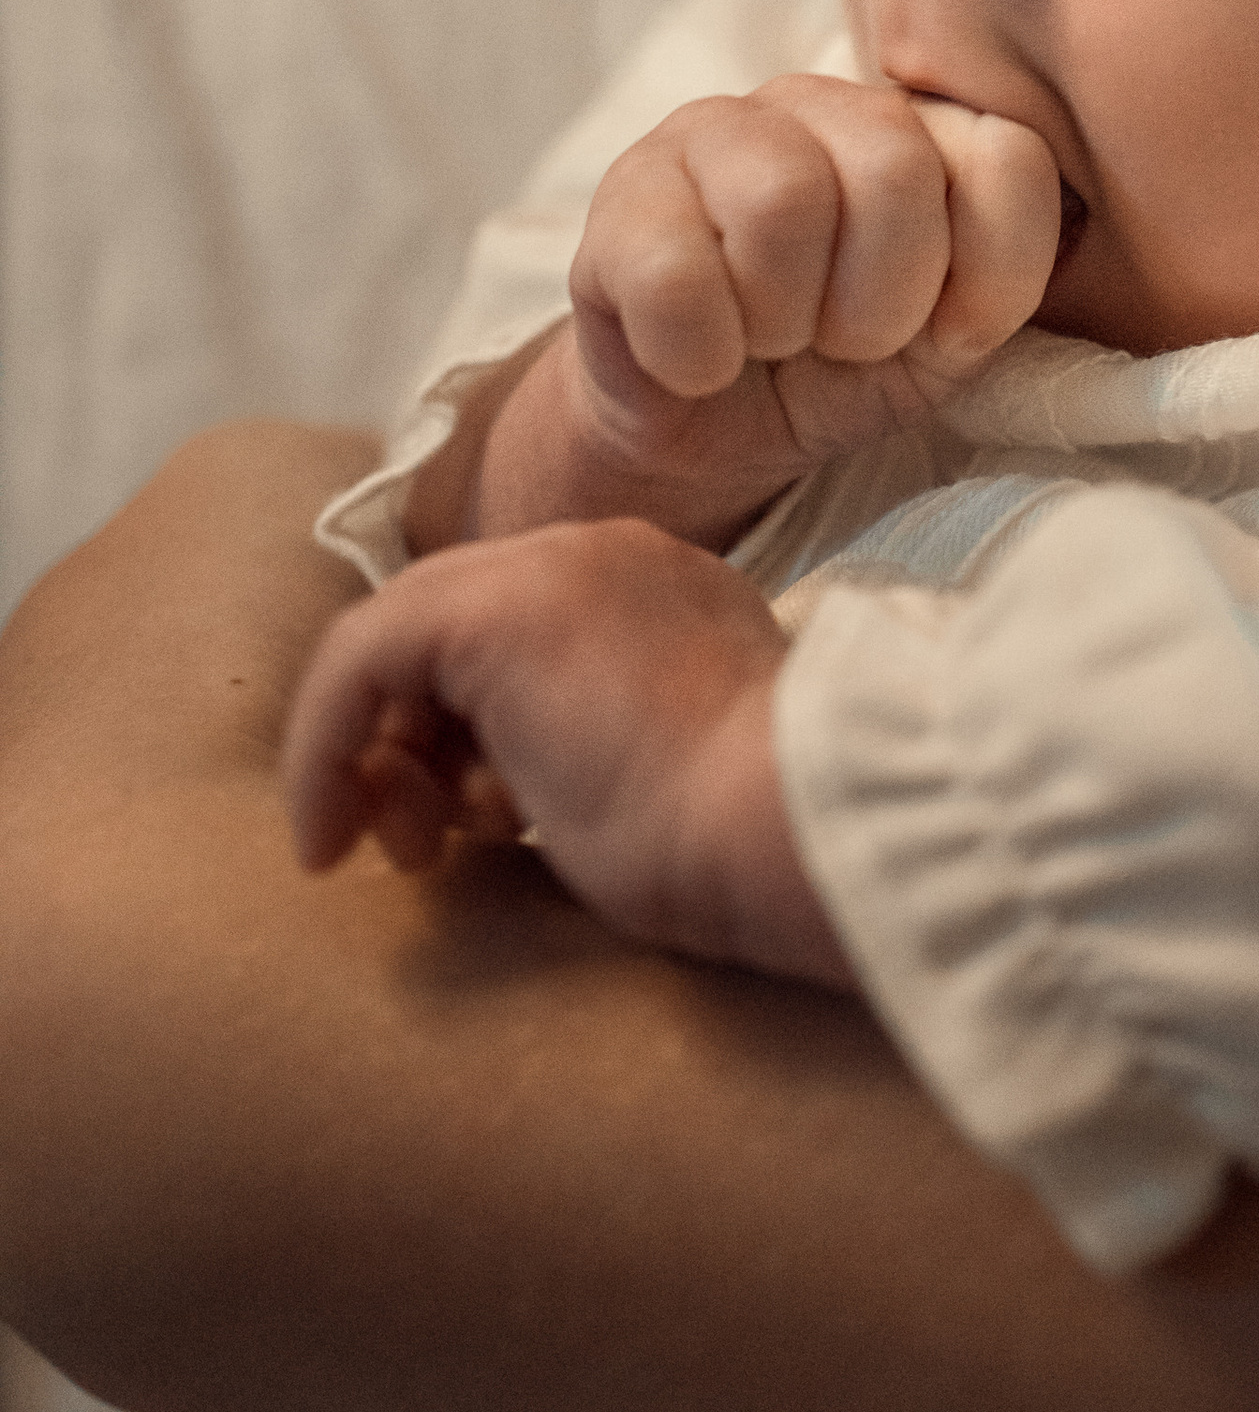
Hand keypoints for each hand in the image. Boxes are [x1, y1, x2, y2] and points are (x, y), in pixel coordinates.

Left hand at [280, 517, 853, 984]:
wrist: (783, 819)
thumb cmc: (745, 840)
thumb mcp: (671, 777)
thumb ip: (599, 753)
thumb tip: (510, 798)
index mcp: (664, 593)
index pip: (519, 636)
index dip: (466, 735)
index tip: (471, 832)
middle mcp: (606, 556)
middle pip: (450, 628)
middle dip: (411, 743)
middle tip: (416, 849)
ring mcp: (553, 568)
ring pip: (400, 636)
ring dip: (377, 757)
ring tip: (404, 855)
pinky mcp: (493, 610)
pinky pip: (359, 657)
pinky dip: (322, 749)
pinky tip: (325, 843)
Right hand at [452, 74, 1058, 547]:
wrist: (707, 430)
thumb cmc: (845, 367)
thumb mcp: (955, 336)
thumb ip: (1013, 266)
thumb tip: (1074, 212)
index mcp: (925, 126)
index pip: (1009, 159)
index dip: (981, 278)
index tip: (936, 327)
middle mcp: (823, 101)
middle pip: (893, 167)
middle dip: (878, 303)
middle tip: (841, 341)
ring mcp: (711, 130)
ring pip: (782, 201)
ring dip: (784, 323)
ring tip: (771, 341)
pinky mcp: (619, 194)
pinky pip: (677, 273)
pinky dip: (699, 353)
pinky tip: (699, 357)